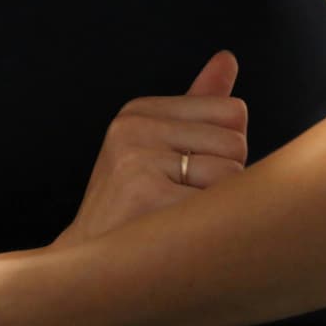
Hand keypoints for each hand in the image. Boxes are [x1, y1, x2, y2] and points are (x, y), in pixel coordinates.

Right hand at [57, 51, 247, 245]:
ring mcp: (137, 159)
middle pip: (236, 141)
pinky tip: (173, 234)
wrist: (89, 267)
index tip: (183, 173)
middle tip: (177, 201)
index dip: (223, 150)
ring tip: (175, 217)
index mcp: (139, 111)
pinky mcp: (145, 194)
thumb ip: (197, 105)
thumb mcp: (157, 147)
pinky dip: (207, 227)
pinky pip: (219, 204)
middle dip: (223, 179)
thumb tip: (227, 58)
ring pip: (232, 174)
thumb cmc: (133, 209)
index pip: (232, 112)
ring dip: (216, 206)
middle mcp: (133, 127)